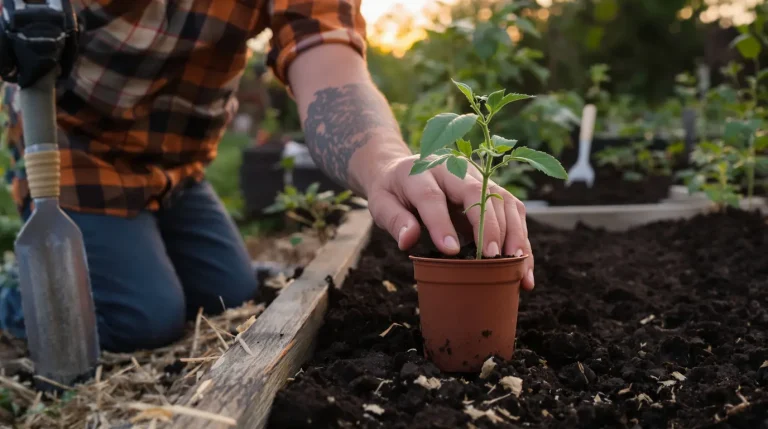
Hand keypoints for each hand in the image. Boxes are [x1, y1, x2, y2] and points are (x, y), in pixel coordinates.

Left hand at [367, 155, 534, 290]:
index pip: (432, 196)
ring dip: (514, 233)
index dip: (441, 223)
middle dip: (489, 225)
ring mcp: (478, 178)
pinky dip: (521, 238)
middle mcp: (455, 169)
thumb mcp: (382, 203)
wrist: (405, 169)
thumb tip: (407, 240)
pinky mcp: (492, 191)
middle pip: (478, 193)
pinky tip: (523, 266)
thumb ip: (394, 220)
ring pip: (503, 200)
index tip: (449, 250)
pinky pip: (513, 211)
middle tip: (492, 257)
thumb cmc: (394, 192)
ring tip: (516, 266)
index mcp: (422, 172)